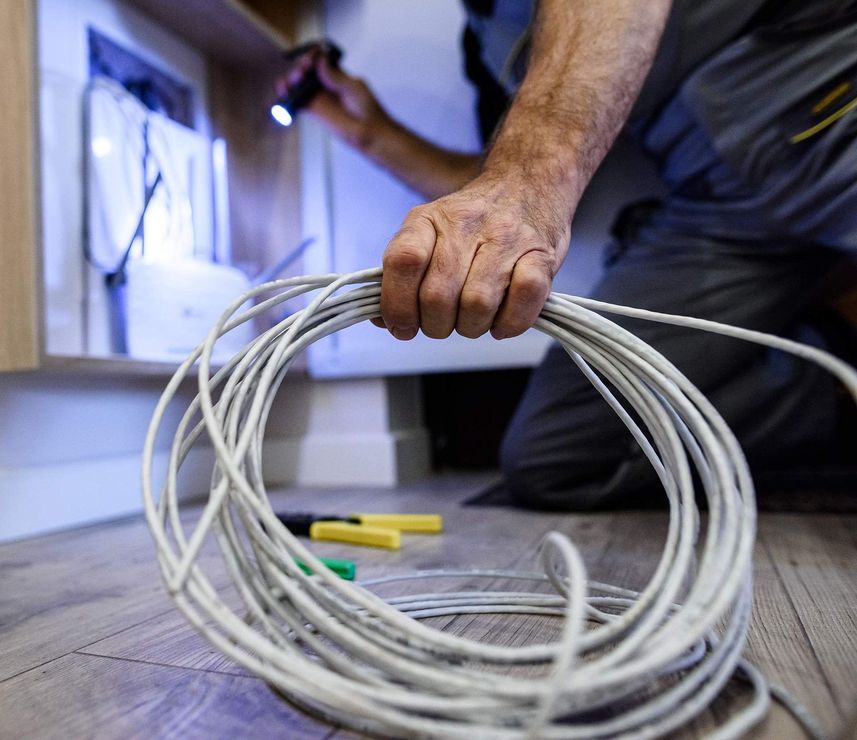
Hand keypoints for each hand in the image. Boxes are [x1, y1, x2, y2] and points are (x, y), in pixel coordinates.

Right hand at [276, 55, 392, 151]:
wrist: (369, 132)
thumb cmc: (367, 109)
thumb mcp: (353, 87)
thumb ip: (335, 76)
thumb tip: (321, 61)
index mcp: (336, 74)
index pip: (319, 60)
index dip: (313, 56)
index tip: (312, 57)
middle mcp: (325, 84)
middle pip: (306, 70)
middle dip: (302, 67)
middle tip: (304, 71)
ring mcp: (319, 97)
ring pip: (299, 85)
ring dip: (291, 79)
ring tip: (293, 81)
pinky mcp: (313, 111)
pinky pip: (297, 102)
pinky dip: (288, 97)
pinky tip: (284, 92)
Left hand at [373, 172, 571, 340]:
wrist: (526, 185)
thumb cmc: (472, 224)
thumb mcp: (427, 235)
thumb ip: (401, 276)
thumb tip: (381, 320)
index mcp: (428, 219)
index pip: (403, 261)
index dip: (397, 304)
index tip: (403, 326)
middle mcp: (466, 224)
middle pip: (438, 296)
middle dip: (436, 325)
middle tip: (444, 322)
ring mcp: (507, 238)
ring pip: (478, 304)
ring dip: (472, 327)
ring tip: (474, 319)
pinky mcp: (542, 255)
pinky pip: (523, 299)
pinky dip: (509, 323)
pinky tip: (501, 320)